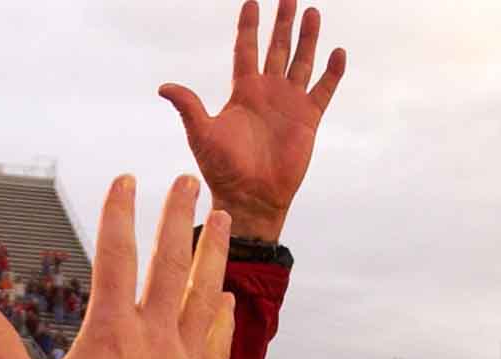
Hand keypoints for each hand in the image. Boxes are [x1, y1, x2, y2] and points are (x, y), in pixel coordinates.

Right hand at [0, 176, 234, 358]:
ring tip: (224, 219)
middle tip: (188, 180)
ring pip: (205, 292)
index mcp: (110, 332)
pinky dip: (221, 313)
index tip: (126, 179)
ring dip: (214, 252)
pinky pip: (217, 340)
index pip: (116, 254)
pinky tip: (224, 298)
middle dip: (178, 215)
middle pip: (171, 261)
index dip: (120, 212)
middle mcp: (154, 338)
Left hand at [158, 0, 345, 241]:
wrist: (251, 198)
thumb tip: (163, 87)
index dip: (249, 26)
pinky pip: (323, 90)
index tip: (252, 1)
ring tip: (313, 12)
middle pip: (277, 48)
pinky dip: (332, 72)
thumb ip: (188, 107)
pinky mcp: (308, 119)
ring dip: (308, 38)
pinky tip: (337, 52)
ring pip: (301, 61)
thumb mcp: (201, 134)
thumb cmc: (223, 170)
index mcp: (243, 91)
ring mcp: (290, 104)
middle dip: (283, 22)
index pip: (246, 49)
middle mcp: (267, 92)